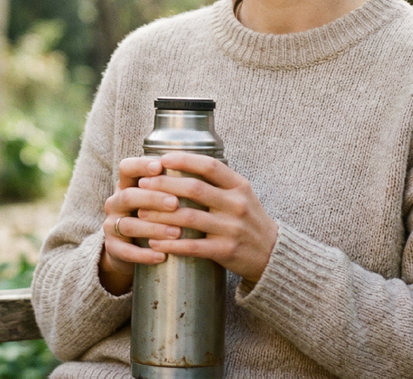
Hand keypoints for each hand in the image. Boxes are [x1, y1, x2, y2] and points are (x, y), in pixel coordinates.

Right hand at [98, 156, 184, 294]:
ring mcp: (111, 226)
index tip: (160, 166)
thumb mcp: (158, 196)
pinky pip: (126, 251)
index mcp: (127, 184)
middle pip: (128, 195)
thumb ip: (174, 183)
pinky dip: (144, 254)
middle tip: (176, 203)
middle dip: (153, 198)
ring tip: (177, 232)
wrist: (131, 248)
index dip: (141, 165)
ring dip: (153, 228)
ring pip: (128, 225)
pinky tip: (162, 255)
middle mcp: (116, 202)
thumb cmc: (154, 214)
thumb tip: (208, 168)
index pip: (127, 168)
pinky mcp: (113, 248)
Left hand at [134, 152, 278, 283]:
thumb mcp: (241, 195)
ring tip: (141, 213)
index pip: (209, 166)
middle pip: (194, 189)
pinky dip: (171, 244)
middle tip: (142, 184)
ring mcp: (232, 228)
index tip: (161, 158)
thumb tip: (181, 163)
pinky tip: (154, 244)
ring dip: (160, 215)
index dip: (184, 160)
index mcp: (239, 186)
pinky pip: (193, 246)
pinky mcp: (226, 251)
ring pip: (188, 217)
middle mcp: (237, 204)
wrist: (272, 254)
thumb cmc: (249, 220)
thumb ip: (218, 181)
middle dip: (163, 185)